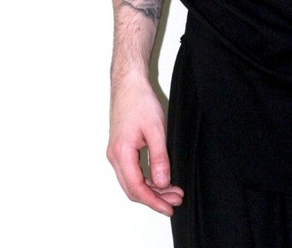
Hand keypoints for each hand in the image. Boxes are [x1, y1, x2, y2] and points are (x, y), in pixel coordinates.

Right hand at [107, 75, 183, 215]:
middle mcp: (115, 157)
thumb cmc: (140, 101)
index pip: (137, 188)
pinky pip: (132, 171)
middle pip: (133, 189)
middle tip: (176, 199)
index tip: (169, 207)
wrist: (129, 84)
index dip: (154, 201)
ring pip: (132, 181)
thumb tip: (163, 183)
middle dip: (155, 198)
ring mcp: (116, 153)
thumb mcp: (156, 130)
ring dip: (152, 189)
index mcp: (122, 154)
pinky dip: (146, 179)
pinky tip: (160, 178)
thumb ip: (159, 158)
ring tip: (173, 191)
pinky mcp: (121, 148)